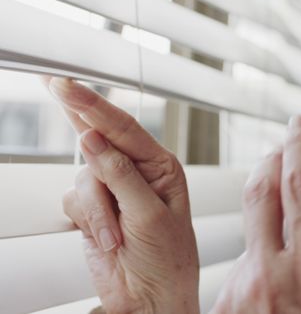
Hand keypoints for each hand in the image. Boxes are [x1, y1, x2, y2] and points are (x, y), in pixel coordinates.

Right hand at [47, 78, 198, 313]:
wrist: (151, 298)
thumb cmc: (168, 259)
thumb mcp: (151, 214)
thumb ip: (121, 175)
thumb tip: (93, 140)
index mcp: (161, 167)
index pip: (125, 128)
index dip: (95, 105)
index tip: (69, 86)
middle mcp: (136, 173)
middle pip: (100, 136)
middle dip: (80, 113)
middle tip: (56, 83)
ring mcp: (113, 191)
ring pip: (83, 176)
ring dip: (96, 208)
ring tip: (115, 234)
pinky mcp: (93, 210)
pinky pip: (74, 201)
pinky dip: (87, 220)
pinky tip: (106, 238)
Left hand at [211, 116, 300, 313]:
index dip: (299, 148)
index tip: (298, 126)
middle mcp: (269, 273)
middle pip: (260, 190)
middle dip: (270, 161)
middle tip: (279, 150)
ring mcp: (239, 288)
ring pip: (251, 237)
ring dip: (268, 234)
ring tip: (287, 259)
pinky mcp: (219, 304)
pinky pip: (240, 271)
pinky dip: (257, 271)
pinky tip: (271, 291)